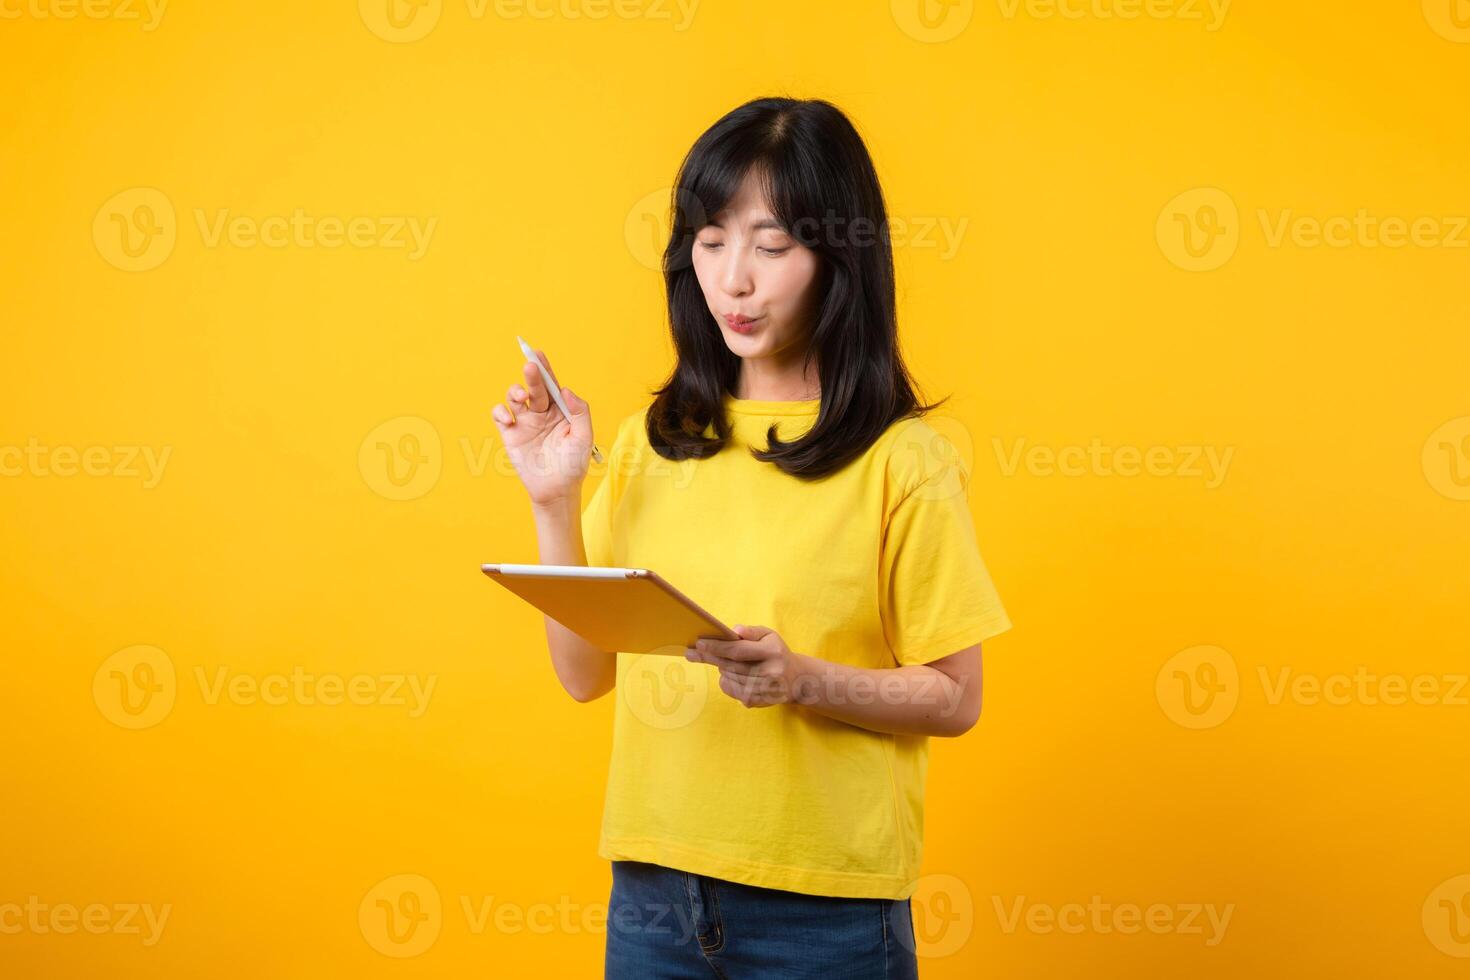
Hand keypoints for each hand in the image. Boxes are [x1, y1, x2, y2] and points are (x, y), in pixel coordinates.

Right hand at [491, 349, 594, 505]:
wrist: (556, 491)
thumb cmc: (573, 465)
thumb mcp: (584, 438)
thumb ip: (580, 412)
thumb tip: (566, 390)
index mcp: (560, 410)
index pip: (552, 385)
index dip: (545, 369)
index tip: (538, 354)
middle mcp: (541, 412)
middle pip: (534, 388)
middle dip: (532, 375)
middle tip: (530, 366)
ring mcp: (525, 422)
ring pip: (515, 397)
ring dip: (515, 391)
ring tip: (520, 396)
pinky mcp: (510, 435)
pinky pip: (501, 416)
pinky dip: (500, 412)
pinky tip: (507, 417)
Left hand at [684, 625, 808, 707]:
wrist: (797, 680)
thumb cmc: (777, 653)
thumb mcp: (769, 636)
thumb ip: (751, 632)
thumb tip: (733, 631)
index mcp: (772, 653)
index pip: (738, 651)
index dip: (717, 647)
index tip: (699, 643)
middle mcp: (770, 673)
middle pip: (730, 665)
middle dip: (709, 657)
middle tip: (691, 652)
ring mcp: (763, 690)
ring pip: (728, 677)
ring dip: (722, 668)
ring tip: (728, 662)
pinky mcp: (757, 702)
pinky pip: (730, 689)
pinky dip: (727, 680)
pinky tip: (735, 675)